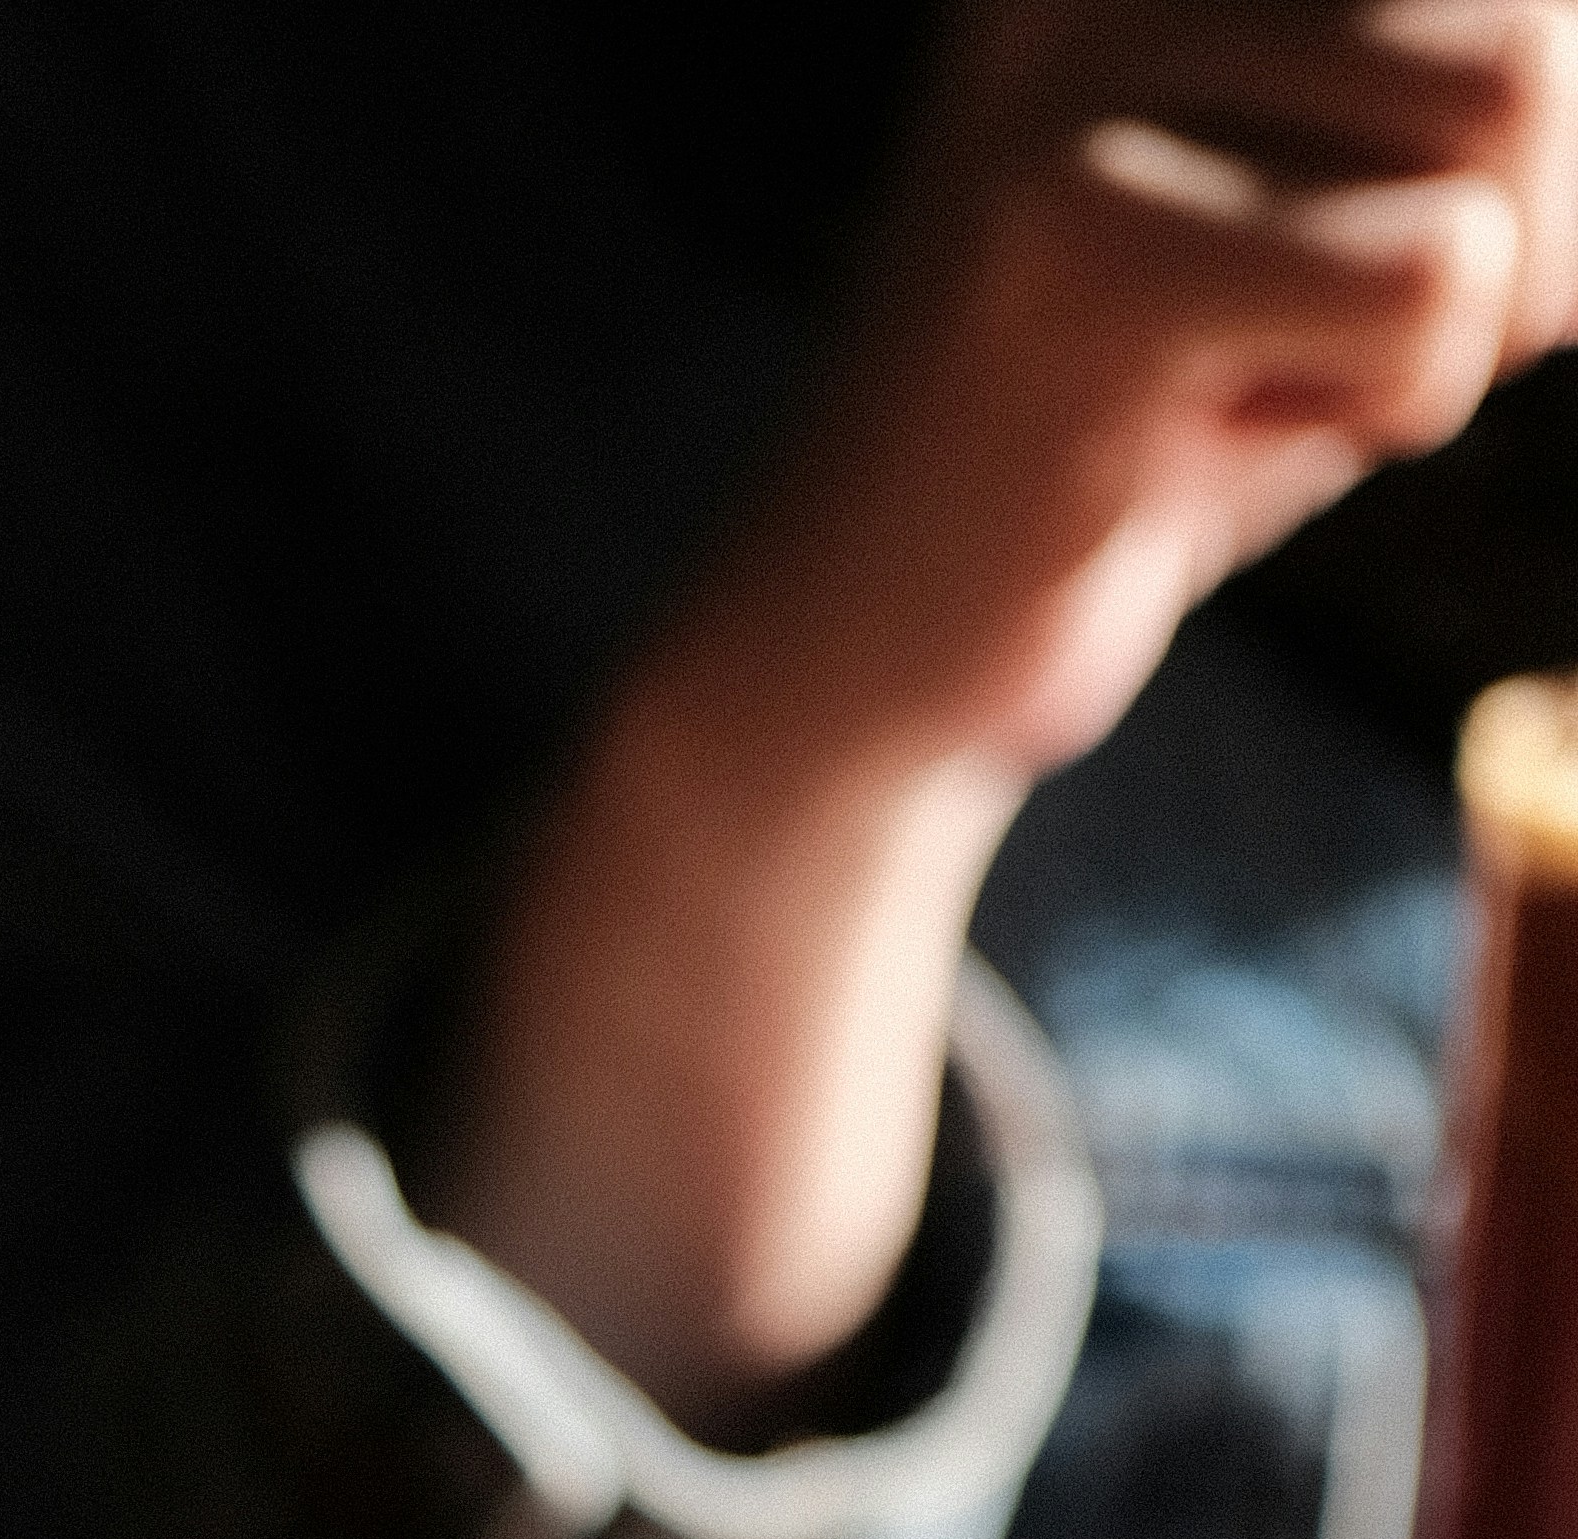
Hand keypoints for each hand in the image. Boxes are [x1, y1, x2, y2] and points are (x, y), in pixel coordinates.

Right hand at [424, 5, 1577, 1430]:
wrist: (849, 656)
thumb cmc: (1133, 438)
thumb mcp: (1334, 205)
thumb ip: (1473, 114)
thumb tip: (1569, 89)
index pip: (1506, 1)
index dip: (1521, 155)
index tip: (1395, 254)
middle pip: (1534, 23)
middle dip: (1517, 228)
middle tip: (1326, 338)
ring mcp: (1074, 79)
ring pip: (1509, 117)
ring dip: (1447, 322)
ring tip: (1259, 380)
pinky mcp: (1075, 243)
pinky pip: (1432, 285)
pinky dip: (1386, 407)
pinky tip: (1205, 445)